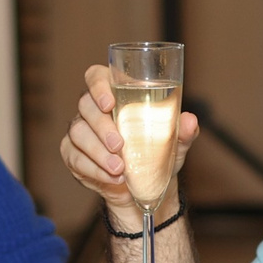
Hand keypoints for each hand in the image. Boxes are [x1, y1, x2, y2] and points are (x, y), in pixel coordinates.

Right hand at [61, 64, 198, 223]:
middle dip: (102, 125)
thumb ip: (183, 131)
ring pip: (78, 133)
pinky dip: (94, 169)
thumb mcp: (175, 142)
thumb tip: (189, 120)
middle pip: (85, 105)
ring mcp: (80, 131)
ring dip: (98, 152)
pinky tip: (112, 178)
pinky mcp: (73, 154)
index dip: (98, 86)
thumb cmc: (158, 153)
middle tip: (120, 145)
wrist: (146, 186)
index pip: (96, 76)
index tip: (110, 103)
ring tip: (120, 168)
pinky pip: (75, 158)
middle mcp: (93, 109)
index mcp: (116, 93)